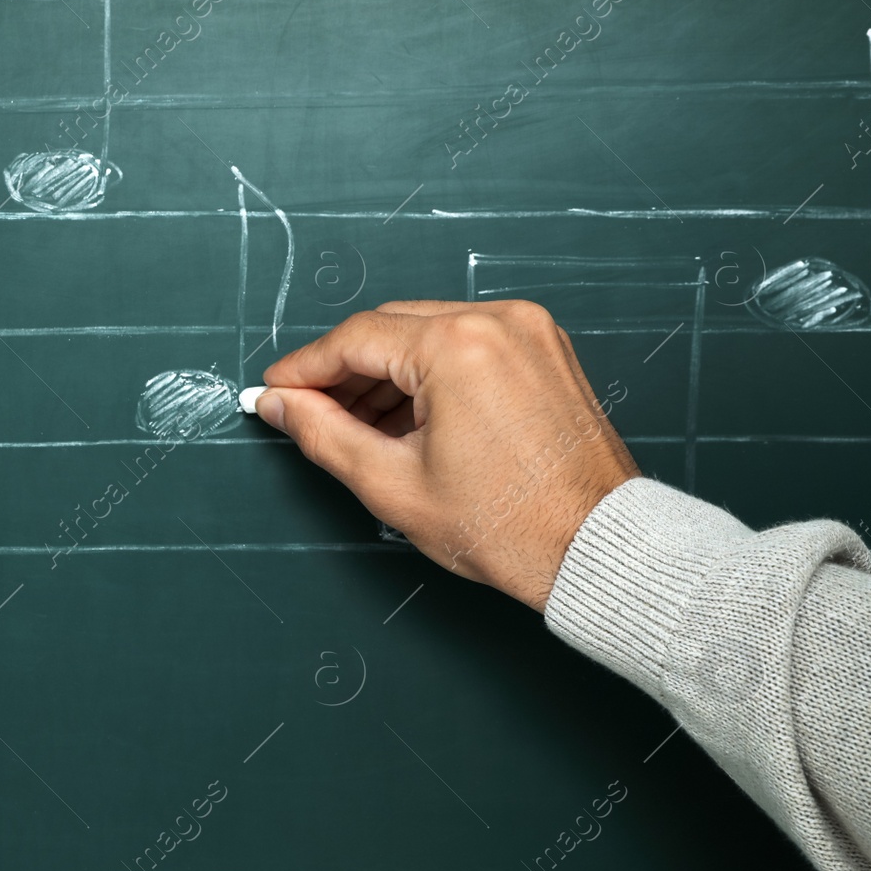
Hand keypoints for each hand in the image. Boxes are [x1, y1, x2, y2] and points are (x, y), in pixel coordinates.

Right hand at [255, 300, 639, 611]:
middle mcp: (498, 322)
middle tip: (307, 412)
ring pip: (428, 334)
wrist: (596, 549)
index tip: (274, 390)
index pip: (355, 339)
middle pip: (390, 329)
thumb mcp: (392, 485)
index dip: (305, 368)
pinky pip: (468, 344)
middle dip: (344, 371)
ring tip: (358, 429)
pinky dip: (430, 374)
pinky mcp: (546, 350)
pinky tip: (407, 419)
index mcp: (459, 346)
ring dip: (386, 375)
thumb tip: (280, 405)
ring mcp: (530, 331)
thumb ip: (322, 434)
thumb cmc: (509, 527)